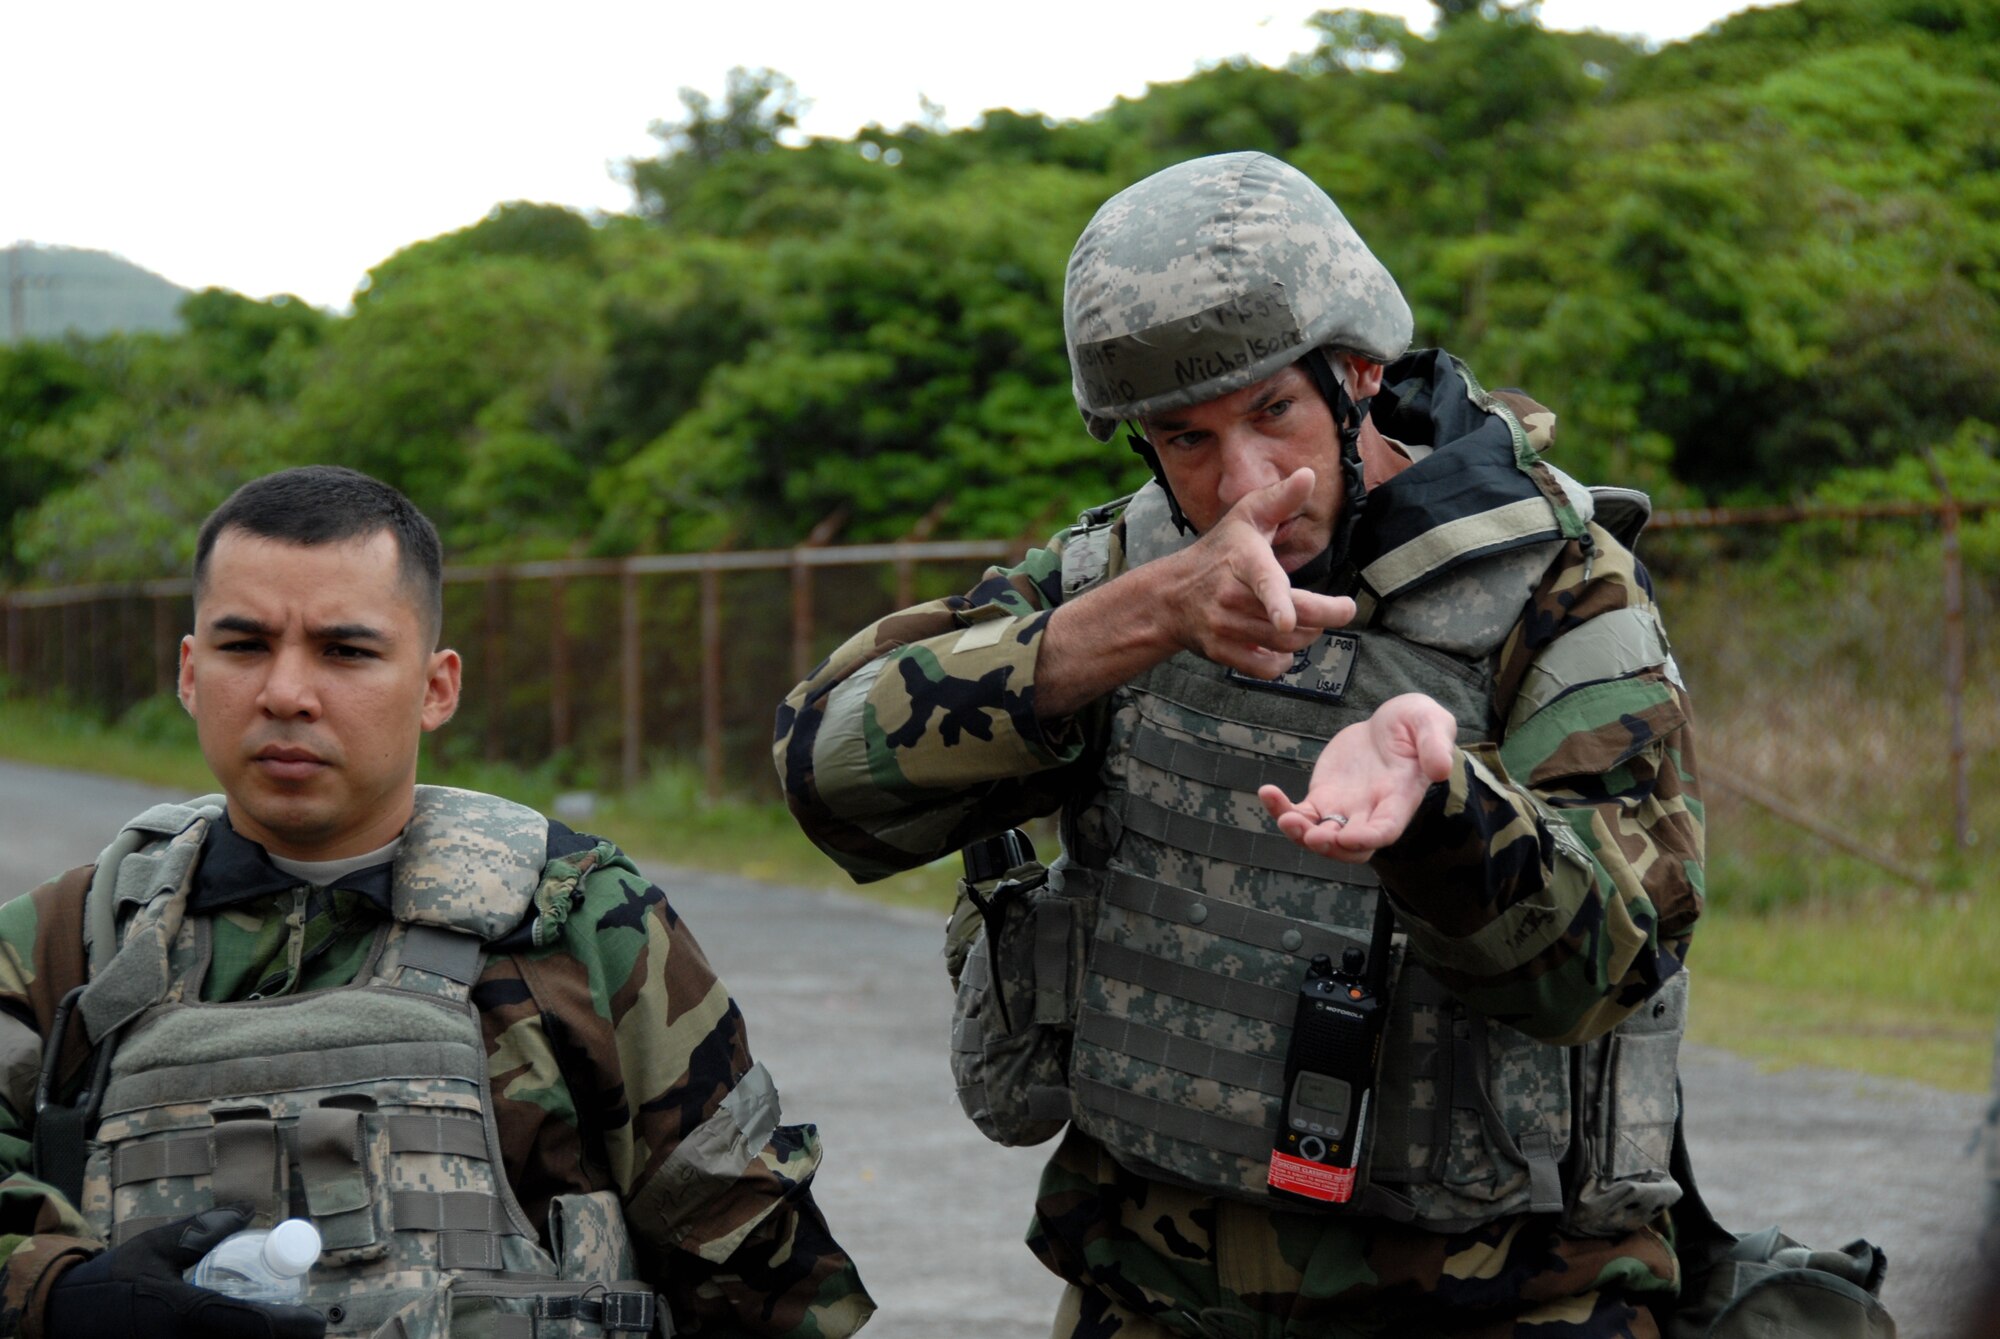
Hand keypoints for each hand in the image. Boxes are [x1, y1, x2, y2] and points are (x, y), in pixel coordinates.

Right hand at [45, 1203, 325, 1338]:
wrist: (60, 1320)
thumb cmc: (111, 1282)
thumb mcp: (156, 1248)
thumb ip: (204, 1232)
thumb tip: (246, 1211)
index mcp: (190, 1316)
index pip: (262, 1328)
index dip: (297, 1327)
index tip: (316, 1320)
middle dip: (283, 1337)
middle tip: (296, 1324)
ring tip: (269, 1326)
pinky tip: (236, 1332)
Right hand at [1165, 467, 1355, 677]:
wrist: (1170, 596)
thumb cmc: (1218, 552)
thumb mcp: (1246, 517)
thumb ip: (1280, 498)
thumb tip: (1309, 475)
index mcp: (1242, 562)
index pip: (1263, 582)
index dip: (1277, 604)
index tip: (1287, 620)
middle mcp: (1231, 598)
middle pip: (1289, 622)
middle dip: (1325, 616)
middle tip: (1343, 608)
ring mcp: (1224, 629)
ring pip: (1285, 644)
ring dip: (1308, 634)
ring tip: (1309, 620)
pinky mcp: (1222, 653)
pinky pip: (1266, 669)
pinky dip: (1283, 662)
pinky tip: (1283, 645)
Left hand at [1258, 694, 1457, 861]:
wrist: (1390, 723)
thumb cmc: (1416, 723)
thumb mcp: (1431, 722)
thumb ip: (1436, 744)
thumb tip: (1442, 769)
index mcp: (1399, 799)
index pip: (1386, 830)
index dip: (1368, 838)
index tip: (1348, 836)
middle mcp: (1371, 812)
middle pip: (1350, 848)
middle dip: (1330, 847)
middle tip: (1311, 835)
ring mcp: (1345, 808)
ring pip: (1320, 835)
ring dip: (1301, 834)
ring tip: (1285, 817)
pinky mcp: (1323, 797)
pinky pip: (1299, 813)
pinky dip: (1281, 809)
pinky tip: (1267, 792)